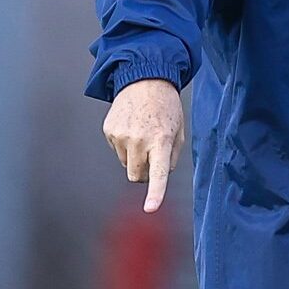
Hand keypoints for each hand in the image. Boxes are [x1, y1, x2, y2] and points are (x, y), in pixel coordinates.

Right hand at [102, 78, 185, 211]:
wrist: (144, 80)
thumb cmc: (166, 107)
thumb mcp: (178, 132)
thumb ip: (171, 157)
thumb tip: (159, 175)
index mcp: (160, 140)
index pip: (158, 173)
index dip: (155, 192)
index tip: (150, 208)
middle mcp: (139, 140)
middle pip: (136, 176)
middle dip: (144, 172)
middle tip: (151, 154)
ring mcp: (121, 136)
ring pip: (126, 164)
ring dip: (134, 157)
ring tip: (142, 134)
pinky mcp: (109, 131)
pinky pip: (117, 150)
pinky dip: (124, 145)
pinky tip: (132, 127)